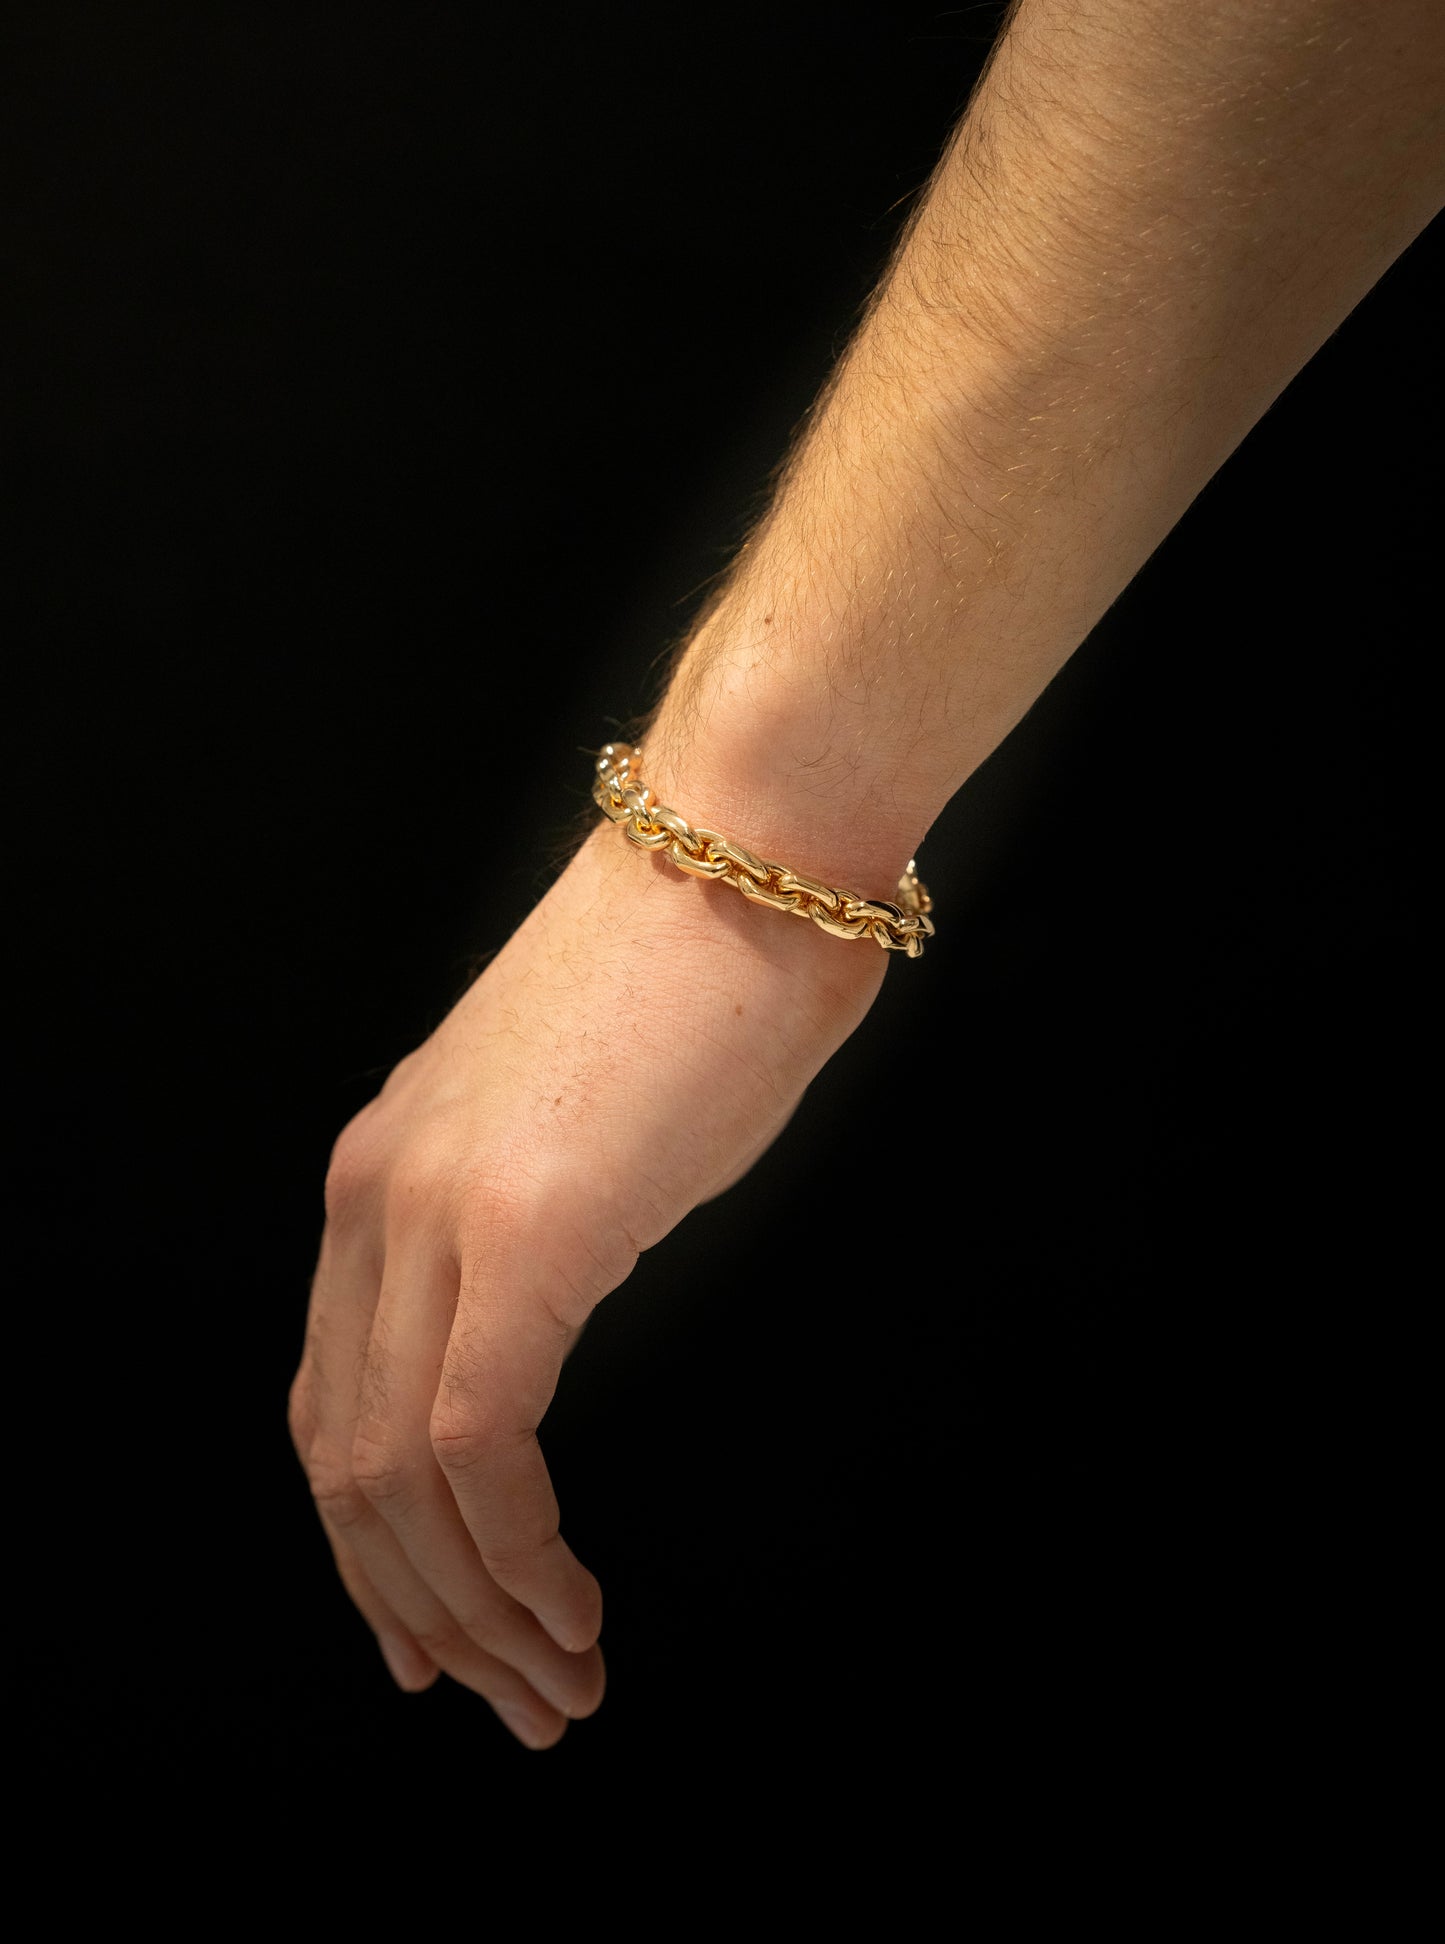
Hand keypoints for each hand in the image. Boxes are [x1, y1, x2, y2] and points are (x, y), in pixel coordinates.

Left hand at [288, 820, 885, 1747]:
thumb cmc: (705, 973)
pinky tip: (569, 1613)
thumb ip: (543, 1224)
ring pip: (394, 1477)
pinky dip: (513, 1557)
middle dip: (416, 1610)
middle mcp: (376, 1199)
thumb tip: (554, 1303)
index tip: (430, 1633)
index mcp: (385, 1172)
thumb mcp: (589, 1124)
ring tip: (555, 1691)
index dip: (369, 1540)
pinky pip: (475, 1448)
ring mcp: (435, 1214)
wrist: (750, 848)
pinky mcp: (520, 1236)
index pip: (333, 1397)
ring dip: (474, 1611)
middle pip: (339, 1458)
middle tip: (502, 1703)